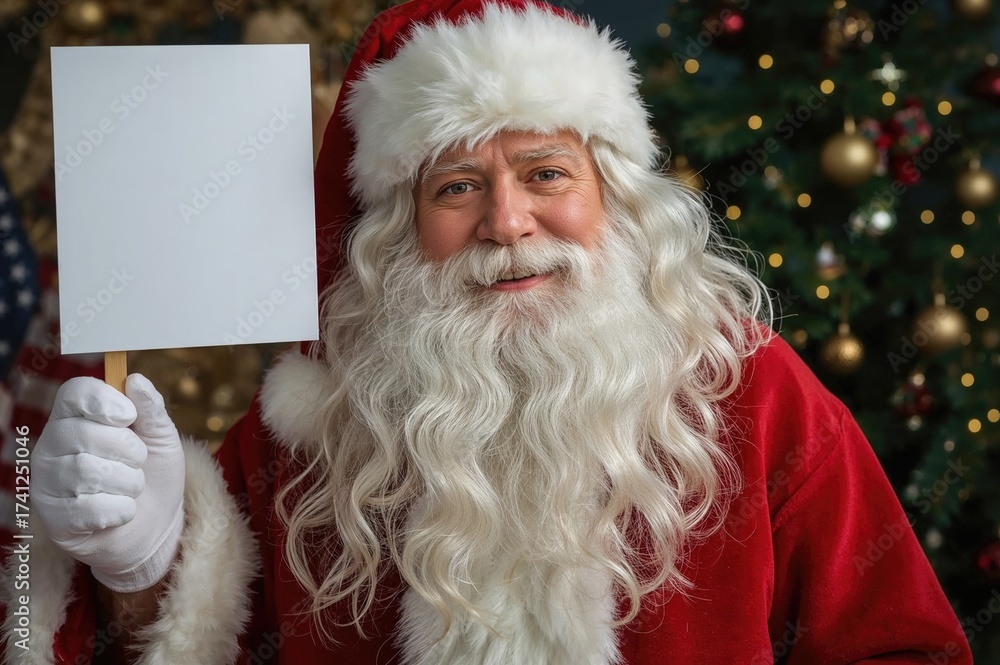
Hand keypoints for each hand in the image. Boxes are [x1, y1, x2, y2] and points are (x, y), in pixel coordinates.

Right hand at [32, 374, 184, 591]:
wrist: (156, 526)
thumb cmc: (154, 474)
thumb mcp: (162, 437)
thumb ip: (150, 408)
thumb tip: (136, 380)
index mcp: (75, 418)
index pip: (72, 392)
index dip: (103, 401)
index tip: (130, 416)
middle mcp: (52, 447)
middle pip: (83, 433)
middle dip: (128, 449)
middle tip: (138, 461)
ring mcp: (47, 483)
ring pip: (87, 471)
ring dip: (128, 481)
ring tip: (132, 487)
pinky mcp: (53, 520)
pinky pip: (88, 508)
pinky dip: (120, 510)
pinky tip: (122, 511)